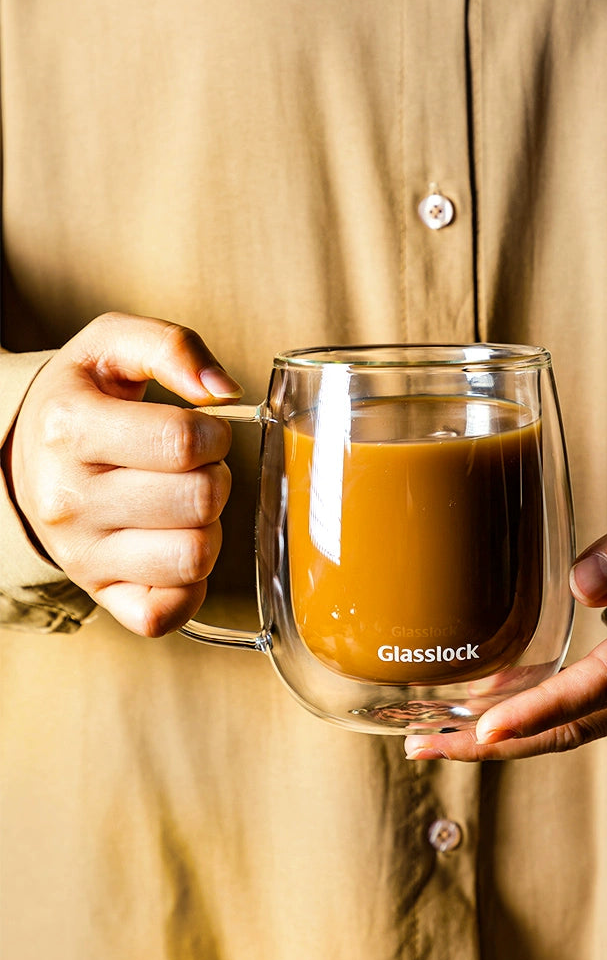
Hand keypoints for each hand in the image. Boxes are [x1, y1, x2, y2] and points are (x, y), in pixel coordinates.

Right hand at [6, 312, 241, 636]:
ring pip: (195, 555)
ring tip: (186, 506)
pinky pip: (168, 613)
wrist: (27, 456)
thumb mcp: (113, 346)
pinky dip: (190, 585)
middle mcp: (67, 500)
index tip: (202, 433)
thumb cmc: (85, 399)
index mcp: (70, 428)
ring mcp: (82, 556)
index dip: (214, 435)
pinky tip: (177, 546)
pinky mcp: (101, 595)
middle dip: (216, 477)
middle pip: (199, 499)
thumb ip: (172, 346)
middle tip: (195, 469)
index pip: (183, 441)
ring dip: (209, 527)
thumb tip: (224, 391)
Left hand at [405, 466, 606, 759]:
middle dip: (502, 742)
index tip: (483, 731)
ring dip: (515, 737)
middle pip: (582, 724)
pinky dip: (544, 719)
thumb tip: (584, 586)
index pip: (604, 684)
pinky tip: (497, 712)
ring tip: (441, 735)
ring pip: (586, 728)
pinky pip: (597, 714)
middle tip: (426, 745)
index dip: (541, 711)